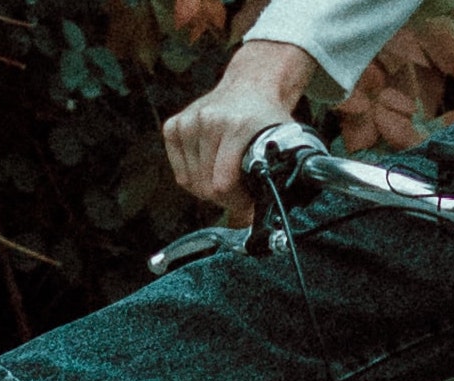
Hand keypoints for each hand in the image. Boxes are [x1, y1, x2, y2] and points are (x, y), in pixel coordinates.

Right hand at [164, 41, 315, 219]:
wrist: (250, 87)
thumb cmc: (266, 121)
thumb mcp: (279, 147)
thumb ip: (272, 182)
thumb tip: (248, 220)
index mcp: (237, 125)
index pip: (222, 184)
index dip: (236, 202)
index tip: (248, 202)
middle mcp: (208, 120)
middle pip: (205, 186)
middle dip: (224, 197)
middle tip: (240, 192)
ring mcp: (188, 122)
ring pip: (190, 182)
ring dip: (209, 188)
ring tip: (227, 176)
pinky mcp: (174, 126)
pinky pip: (180, 172)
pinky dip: (195, 177)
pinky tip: (211, 166)